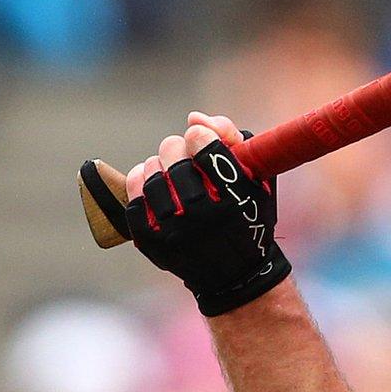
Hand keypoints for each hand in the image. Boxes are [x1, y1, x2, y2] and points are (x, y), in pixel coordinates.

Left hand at [123, 112, 289, 315]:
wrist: (234, 274)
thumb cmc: (248, 218)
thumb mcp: (256, 180)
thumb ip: (233, 140)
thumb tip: (193, 117)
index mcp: (234, 199)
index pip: (206, 146)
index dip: (201, 134)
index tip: (201, 136)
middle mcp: (202, 216)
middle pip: (174, 154)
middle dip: (178, 147)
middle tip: (184, 153)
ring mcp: (172, 230)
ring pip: (150, 172)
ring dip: (159, 164)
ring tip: (170, 171)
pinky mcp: (150, 241)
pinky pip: (134, 197)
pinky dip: (140, 182)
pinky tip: (152, 181)